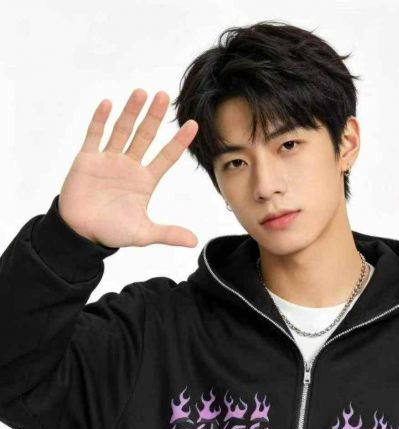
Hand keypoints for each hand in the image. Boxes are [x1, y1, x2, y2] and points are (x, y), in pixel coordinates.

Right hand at [58, 89, 198, 247]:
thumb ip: (168, 234)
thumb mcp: (143, 234)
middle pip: (144, 136)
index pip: (166, 157)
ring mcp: (108, 159)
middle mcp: (129, 166)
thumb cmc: (112, 232)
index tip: (193, 124)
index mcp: (145, 181)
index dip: (179, 141)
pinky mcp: (87, 158)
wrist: (80, 233)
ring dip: (131, 112)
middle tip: (163, 96)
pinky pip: (94, 135)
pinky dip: (100, 120)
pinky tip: (108, 104)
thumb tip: (194, 242)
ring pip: (122, 130)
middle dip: (153, 117)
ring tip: (141, 93)